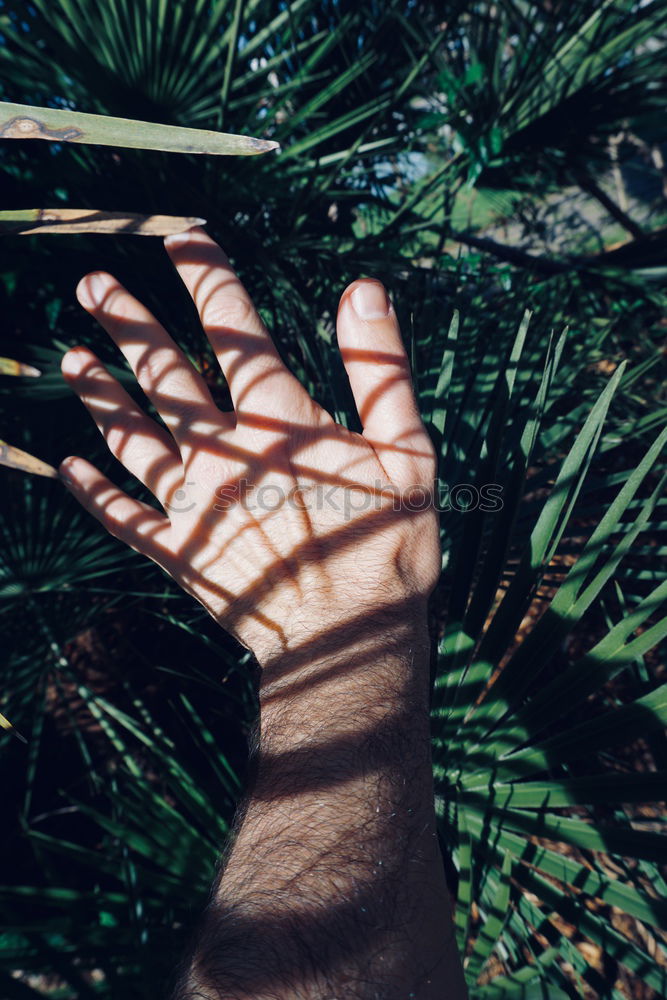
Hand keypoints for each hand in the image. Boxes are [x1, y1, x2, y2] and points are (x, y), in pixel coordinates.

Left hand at [60, 229, 438, 669]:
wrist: (348, 636)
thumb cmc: (387, 543)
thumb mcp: (408, 450)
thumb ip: (381, 368)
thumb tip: (364, 290)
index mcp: (278, 420)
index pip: (234, 329)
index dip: (206, 277)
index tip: (182, 236)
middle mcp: (222, 451)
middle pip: (163, 373)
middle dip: (127, 323)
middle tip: (92, 284)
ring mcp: (192, 502)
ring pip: (131, 436)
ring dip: (99, 395)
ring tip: (70, 356)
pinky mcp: (178, 551)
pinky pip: (121, 517)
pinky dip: (91, 492)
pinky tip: (65, 466)